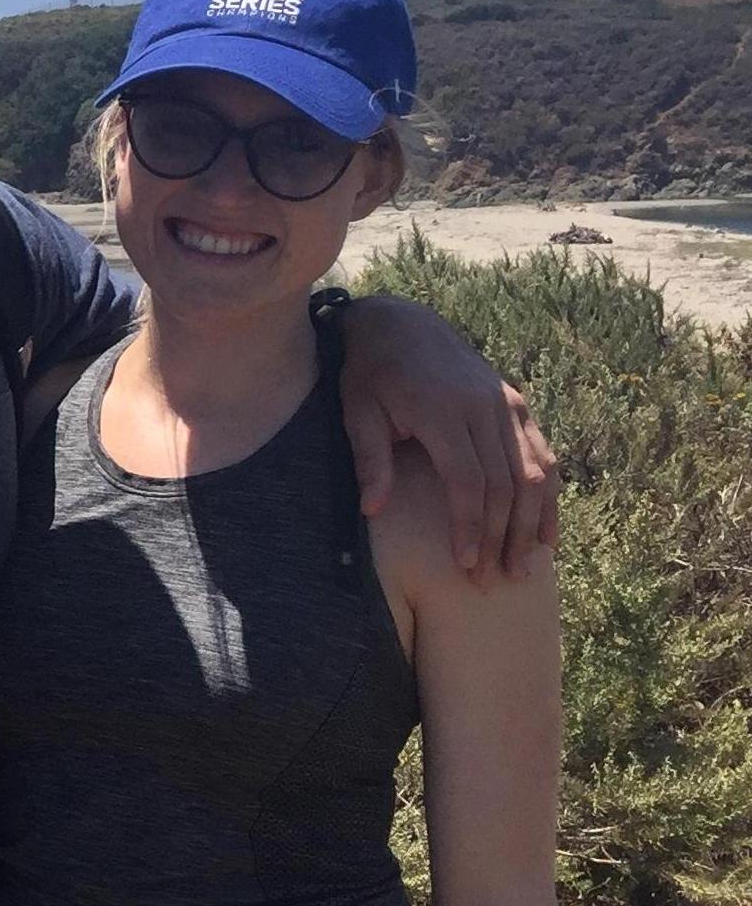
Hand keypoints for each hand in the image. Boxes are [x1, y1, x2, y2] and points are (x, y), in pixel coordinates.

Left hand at [337, 297, 560, 580]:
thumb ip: (370, 459)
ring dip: (531, 524)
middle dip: (501, 537)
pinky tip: (547, 533)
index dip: (470, 527)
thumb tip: (372, 510)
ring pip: (533, 473)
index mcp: (443, 411)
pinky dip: (549, 496)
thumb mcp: (357, 411)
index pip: (467, 482)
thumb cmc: (370, 374)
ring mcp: (507, 404)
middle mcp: (484, 407)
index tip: (466, 566)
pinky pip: (543, 455)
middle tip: (494, 582)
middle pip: (505, 484)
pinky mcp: (517, 404)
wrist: (402, 323)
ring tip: (524, 569)